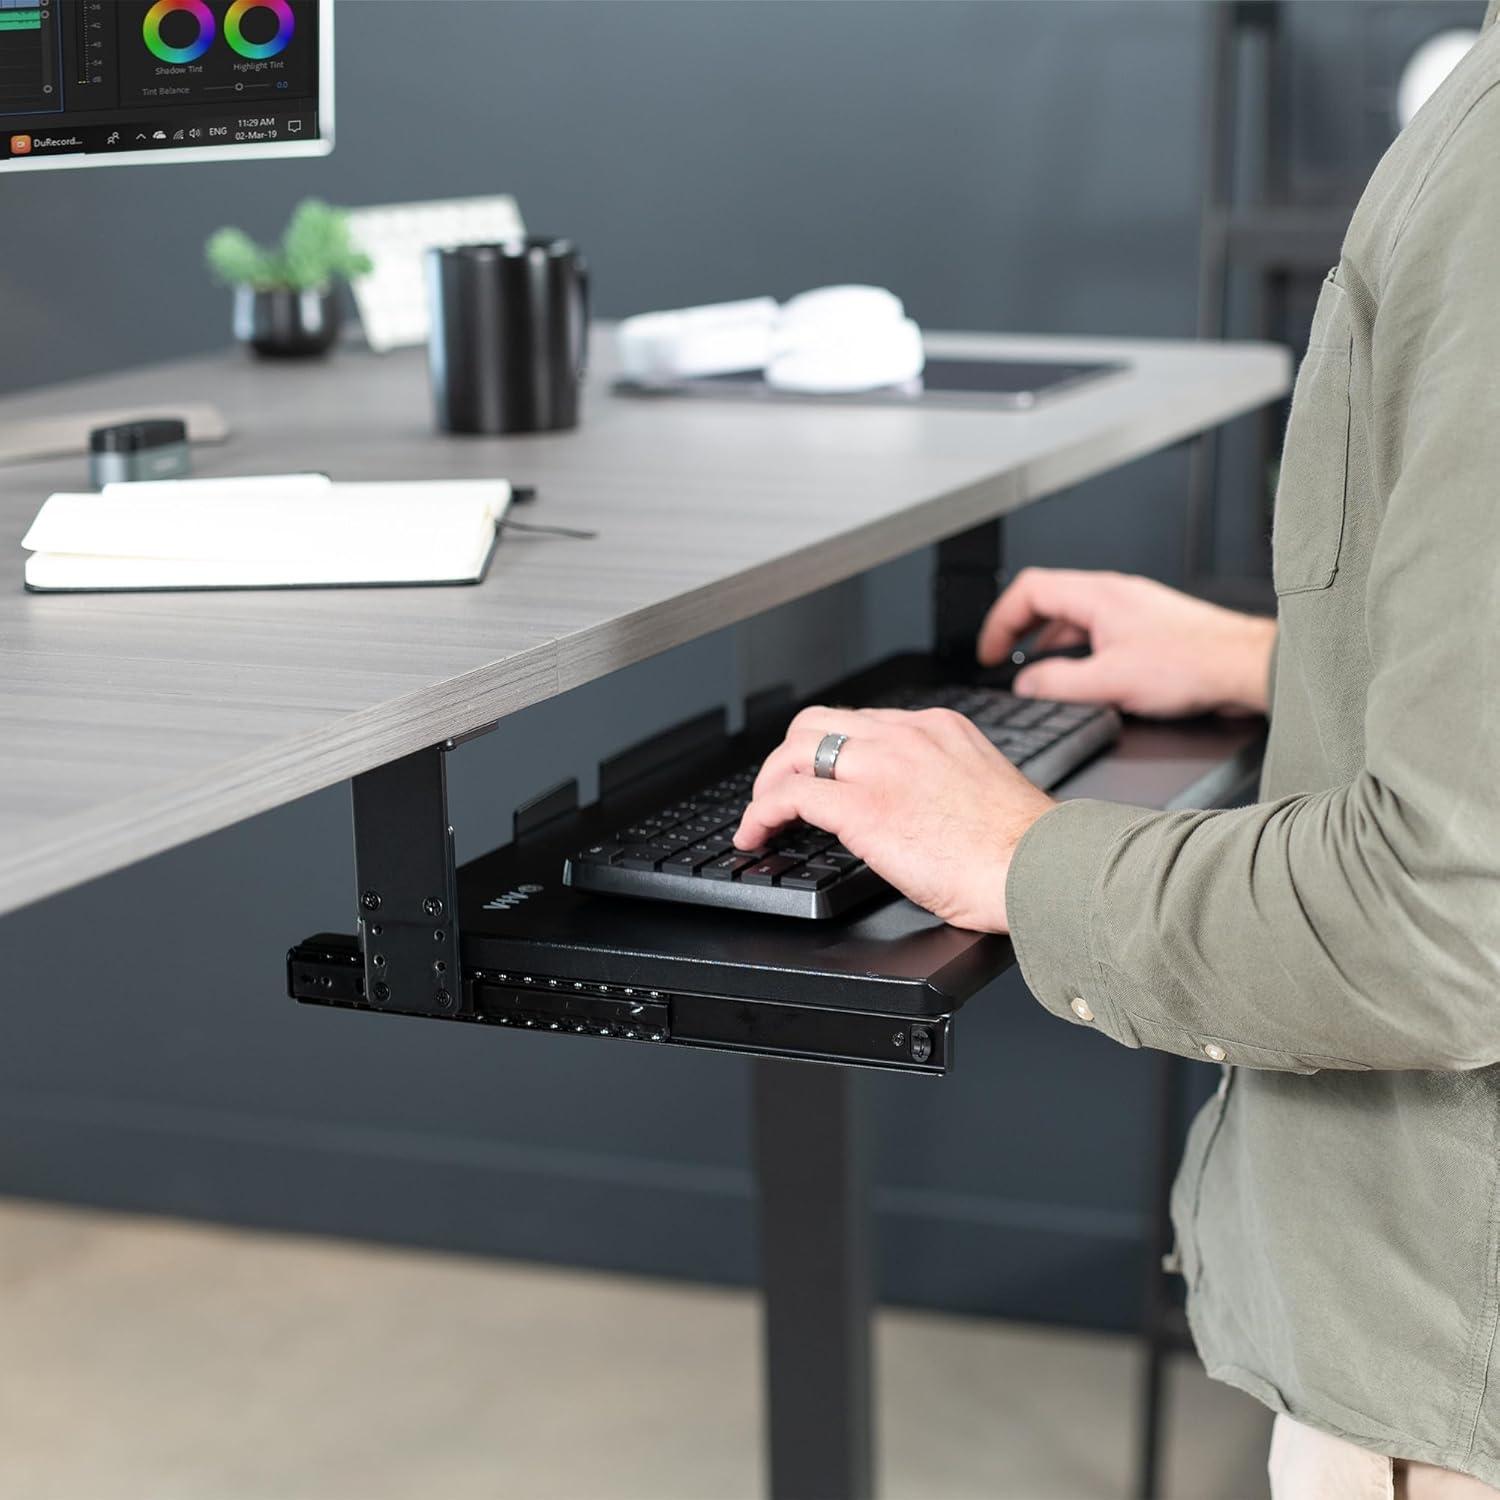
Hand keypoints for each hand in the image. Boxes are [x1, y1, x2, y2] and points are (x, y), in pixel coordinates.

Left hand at [733, 706, 1055, 932]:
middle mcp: (906, 736)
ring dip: (767, 784)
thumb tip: (911, 808)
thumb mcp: (979, 787)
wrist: (1039, 869)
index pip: (861, 721)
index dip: (828, 750)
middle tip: (778, 792)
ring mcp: (882, 766)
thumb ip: (940, 781)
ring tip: (761, 816)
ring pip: (795, 750)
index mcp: (937, 728)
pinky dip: (761, 814)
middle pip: (816, 722)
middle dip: (787, 758)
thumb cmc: (1023, 849)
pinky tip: (756, 835)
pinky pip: (789, 796)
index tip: (817, 775)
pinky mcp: (863, 806)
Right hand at [977, 568, 1276, 716]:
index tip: (990, 651)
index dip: (999, 620)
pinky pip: (1096, 628)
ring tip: (1036, 669)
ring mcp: (1131, 608)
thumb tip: (1026, 684)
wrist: (1243, 667)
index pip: (1028, 590)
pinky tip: (1081, 674)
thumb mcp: (1110, 682)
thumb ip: (1058, 683)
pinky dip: (1075, 647)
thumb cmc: (1193, 664)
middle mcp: (1113, 594)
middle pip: (1046, 597)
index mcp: (1097, 596)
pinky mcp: (1147, 626)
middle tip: (1003, 656)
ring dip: (1047, 639)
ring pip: (1072, 614)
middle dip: (1017, 628)